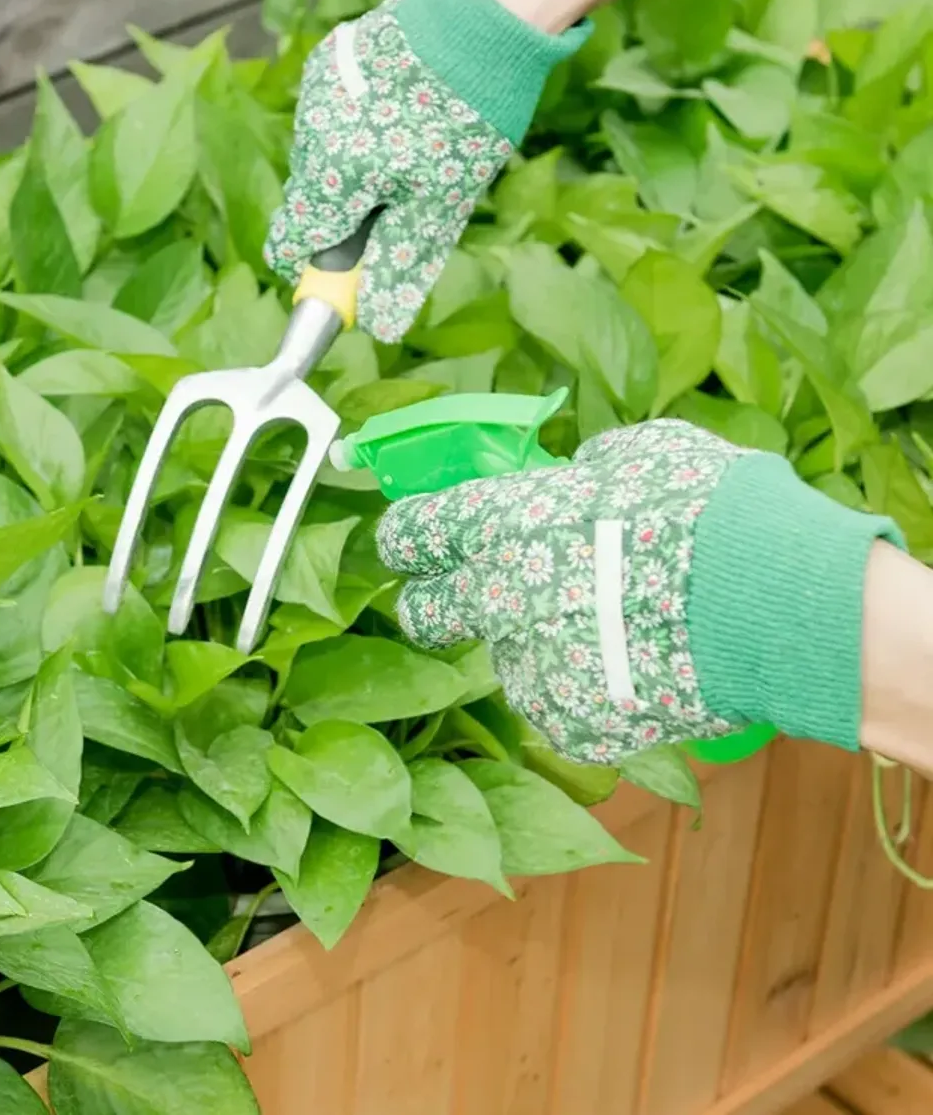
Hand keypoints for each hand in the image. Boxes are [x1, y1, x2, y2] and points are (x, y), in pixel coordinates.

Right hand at [265, 0, 589, 342]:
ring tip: (410, 149)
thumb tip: (378, 326)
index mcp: (332, 176)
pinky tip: (399, 115)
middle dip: (347, 216)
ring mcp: (317, 93)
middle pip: (311, 201)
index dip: (315, 270)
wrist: (486, 17)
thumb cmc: (465, 121)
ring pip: (322, 158)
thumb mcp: (439, 207)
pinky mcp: (331, 61)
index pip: (291, 244)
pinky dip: (357, 129)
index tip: (344, 276)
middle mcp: (311, 135)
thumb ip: (399, 267)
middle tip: (401, 203)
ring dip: (354, 170)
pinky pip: (332, 117)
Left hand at [377, 421, 902, 763]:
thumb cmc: (707, 508)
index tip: (413, 541)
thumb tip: (571, 484)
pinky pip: (564, 700)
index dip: (409, 536)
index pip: (413, 532)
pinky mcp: (574, 725)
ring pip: (509, 659)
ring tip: (610, 630)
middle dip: (434, 603)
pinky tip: (636, 665)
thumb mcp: (635, 456)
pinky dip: (588, 686)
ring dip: (538, 644)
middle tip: (466, 595)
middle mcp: (496, 601)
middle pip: (423, 613)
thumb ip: (581, 476)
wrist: (772, 603)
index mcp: (499, 524)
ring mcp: (532, 670)